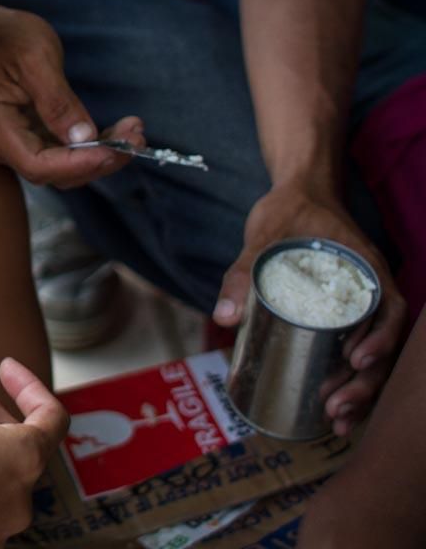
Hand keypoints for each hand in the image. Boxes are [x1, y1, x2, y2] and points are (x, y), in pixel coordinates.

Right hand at [0, 0, 142, 187]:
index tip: (116, 149)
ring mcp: (10, 143)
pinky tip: (112, 132)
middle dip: (98, 160)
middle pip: (52, 172)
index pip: (38, 164)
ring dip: (98, 155)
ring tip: (132, 132)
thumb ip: (58, 101)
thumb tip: (83, 136)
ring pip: (59, 167)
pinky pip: (57, 153)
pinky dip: (86, 146)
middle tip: (136, 136)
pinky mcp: (24, 136)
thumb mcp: (35, 58)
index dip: (78, 163)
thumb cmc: (2, 37)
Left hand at [216, 182, 404, 435]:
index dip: (380, 339)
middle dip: (365, 381)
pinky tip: (332, 407)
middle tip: (336, 408)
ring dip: (360, 389)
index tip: (357, 361)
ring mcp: (360, 304)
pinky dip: (348, 378)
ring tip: (336, 421)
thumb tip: (226, 317)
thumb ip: (243, 273)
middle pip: (383, 342)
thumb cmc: (288, 211)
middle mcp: (371, 290)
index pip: (388, 309)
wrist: (297, 192)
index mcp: (366, 269)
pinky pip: (355, 349)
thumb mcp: (263, 237)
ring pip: (372, 353)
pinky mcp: (344, 315)